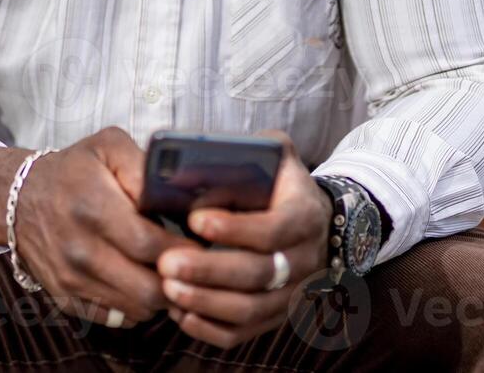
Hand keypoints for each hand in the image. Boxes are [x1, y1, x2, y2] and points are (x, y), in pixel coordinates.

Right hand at [10, 127, 197, 326]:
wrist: (20, 199)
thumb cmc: (74, 170)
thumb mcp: (108, 146)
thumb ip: (142, 167)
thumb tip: (172, 195)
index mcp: (94, 209)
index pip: (151, 245)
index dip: (183, 251)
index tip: (200, 246)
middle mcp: (80, 251)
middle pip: (147, 288)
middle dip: (178, 281)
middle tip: (192, 267)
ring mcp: (71, 280)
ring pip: (136, 309)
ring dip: (160, 296)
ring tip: (170, 274)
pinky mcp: (66, 299)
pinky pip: (116, 319)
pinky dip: (136, 307)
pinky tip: (142, 282)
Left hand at [154, 131, 330, 349]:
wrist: (317, 221)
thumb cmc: (281, 184)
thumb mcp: (275, 155)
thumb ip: (249, 150)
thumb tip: (193, 164)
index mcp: (305, 215)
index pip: (274, 229)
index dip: (235, 229)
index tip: (195, 220)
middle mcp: (305, 259)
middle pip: (258, 274)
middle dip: (209, 271)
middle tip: (167, 263)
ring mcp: (292, 293)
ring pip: (250, 309)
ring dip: (206, 302)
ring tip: (168, 288)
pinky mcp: (275, 315)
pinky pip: (244, 333)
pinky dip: (210, 328)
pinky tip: (181, 314)